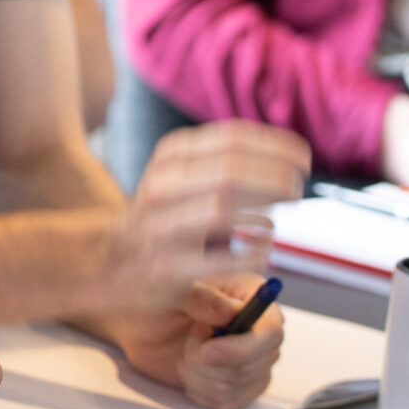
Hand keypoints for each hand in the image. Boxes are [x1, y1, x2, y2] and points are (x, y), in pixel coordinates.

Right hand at [97, 122, 302, 311]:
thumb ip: (224, 159)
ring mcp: (161, 228)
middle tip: (298, 185)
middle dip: (275, 177)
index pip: (231, 140)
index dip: (275, 146)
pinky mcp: (168, 269)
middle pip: (230, 172)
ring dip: (263, 209)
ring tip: (285, 210)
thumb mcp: (179, 173)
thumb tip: (286, 155)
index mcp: (168, 158)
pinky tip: (265, 246)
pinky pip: (223, 260)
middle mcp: (161, 188)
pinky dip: (254, 251)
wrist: (105, 260)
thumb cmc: (158, 215)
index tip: (303, 157)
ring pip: (223, 209)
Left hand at [97, 276, 285, 408]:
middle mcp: (260, 329)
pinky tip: (189, 371)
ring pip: (239, 386)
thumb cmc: (154, 297)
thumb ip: (198, 296)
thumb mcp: (168, 288)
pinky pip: (227, 402)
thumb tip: (228, 310)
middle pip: (257, 365)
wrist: (140, 324)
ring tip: (185, 354)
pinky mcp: (241, 384)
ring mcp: (255, 359)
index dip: (241, 348)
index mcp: (251, 295)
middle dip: (210, 362)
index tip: (206, 352)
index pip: (271, 332)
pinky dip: (200, 390)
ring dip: (200, 375)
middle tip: (187, 344)